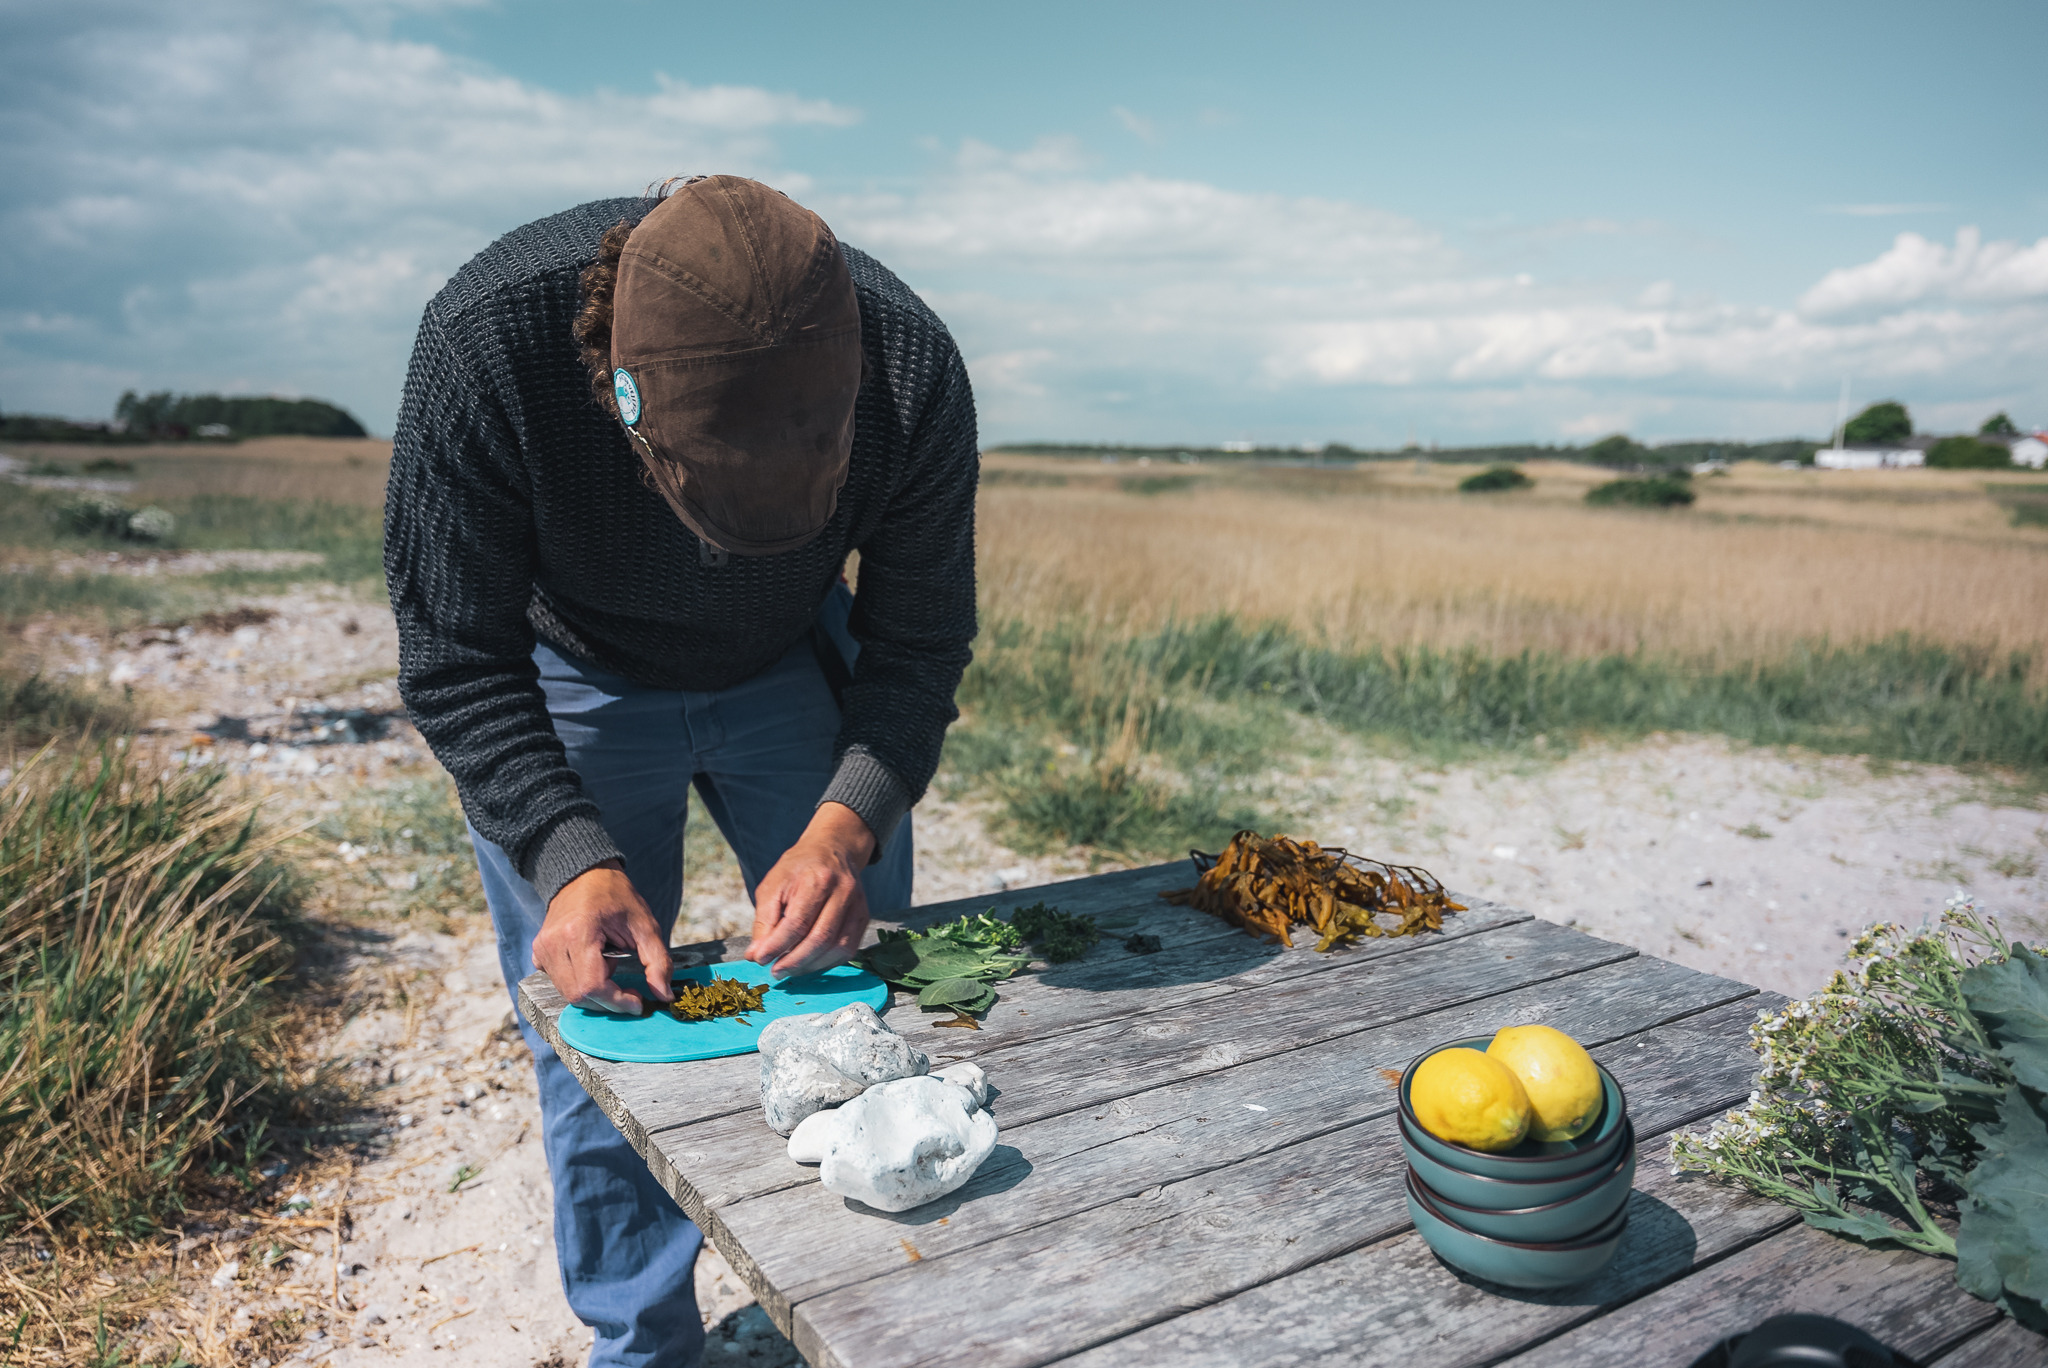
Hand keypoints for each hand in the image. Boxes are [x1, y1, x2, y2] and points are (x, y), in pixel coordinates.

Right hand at [533, 859, 672, 1014]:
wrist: (585, 875)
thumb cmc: (616, 896)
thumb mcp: (645, 925)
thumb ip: (657, 961)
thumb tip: (663, 995)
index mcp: (578, 932)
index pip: (592, 986)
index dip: (617, 1001)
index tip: (637, 1003)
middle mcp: (553, 943)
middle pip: (579, 995)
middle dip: (608, 999)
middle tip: (628, 986)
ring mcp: (542, 948)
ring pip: (568, 992)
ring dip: (594, 990)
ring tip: (608, 963)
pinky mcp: (538, 953)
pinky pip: (558, 982)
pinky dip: (579, 983)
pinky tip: (592, 964)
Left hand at [746, 802, 876, 977]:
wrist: (833, 850)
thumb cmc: (798, 869)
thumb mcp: (773, 885)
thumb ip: (764, 921)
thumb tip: (756, 955)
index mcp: (817, 879)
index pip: (797, 922)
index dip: (777, 945)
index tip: (760, 959)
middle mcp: (843, 891)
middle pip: (820, 938)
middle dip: (794, 961)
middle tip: (775, 971)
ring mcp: (858, 905)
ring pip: (837, 947)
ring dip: (811, 965)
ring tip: (789, 968)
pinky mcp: (864, 917)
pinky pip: (848, 949)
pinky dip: (827, 962)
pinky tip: (809, 962)